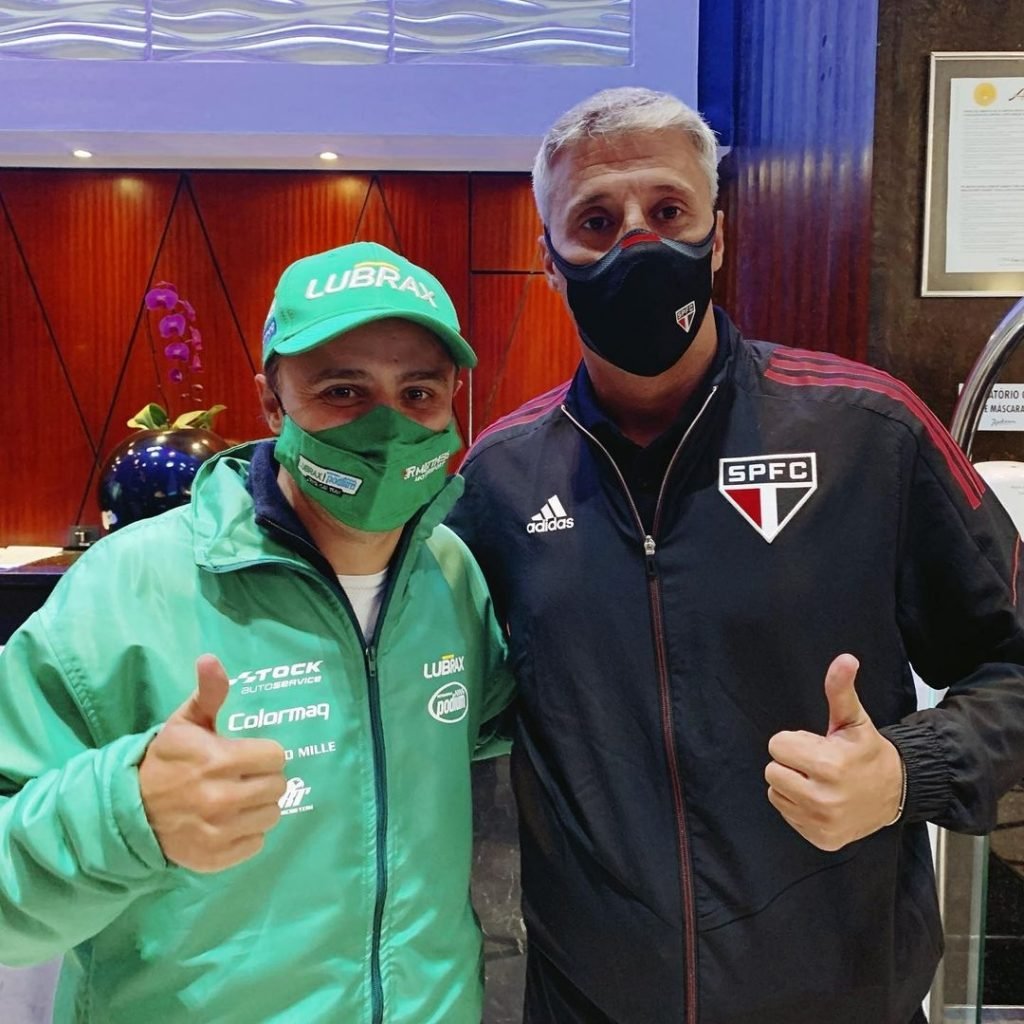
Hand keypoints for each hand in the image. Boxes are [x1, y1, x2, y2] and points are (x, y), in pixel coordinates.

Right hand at [139, 654, 287, 871]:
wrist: (132, 810)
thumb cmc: (168, 759)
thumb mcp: (185, 722)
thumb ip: (208, 692)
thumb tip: (210, 658)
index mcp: (218, 761)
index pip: (275, 756)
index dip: (264, 754)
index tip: (249, 756)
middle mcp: (222, 798)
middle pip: (278, 786)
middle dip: (264, 779)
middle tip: (244, 778)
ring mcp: (219, 831)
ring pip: (272, 815)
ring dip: (259, 806)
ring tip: (238, 799)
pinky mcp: (216, 857)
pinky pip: (257, 843)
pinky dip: (247, 833)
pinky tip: (229, 822)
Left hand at [765, 654, 903, 851]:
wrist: (896, 793)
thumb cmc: (868, 753)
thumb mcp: (853, 719)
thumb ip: (841, 689)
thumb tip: (845, 659)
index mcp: (829, 766)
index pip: (777, 746)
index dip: (794, 742)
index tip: (816, 745)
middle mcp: (823, 799)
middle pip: (772, 770)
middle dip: (791, 762)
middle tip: (817, 763)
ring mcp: (822, 822)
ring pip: (776, 792)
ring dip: (791, 785)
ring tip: (819, 781)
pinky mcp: (821, 838)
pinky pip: (786, 814)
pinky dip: (798, 806)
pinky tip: (821, 799)